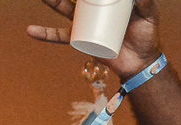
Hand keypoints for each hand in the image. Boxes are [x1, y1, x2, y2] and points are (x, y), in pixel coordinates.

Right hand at [28, 0, 161, 80]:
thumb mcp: (149, 17)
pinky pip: (61, 35)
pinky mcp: (81, 39)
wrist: (140, 63)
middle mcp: (94, 7)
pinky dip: (46, 34)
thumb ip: (146, 3)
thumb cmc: (146, 36)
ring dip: (51, 1)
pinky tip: (31, 30)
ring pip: (63, 8)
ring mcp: (85, 22)